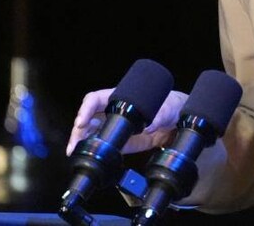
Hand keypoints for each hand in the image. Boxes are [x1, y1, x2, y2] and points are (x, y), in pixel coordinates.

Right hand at [65, 88, 188, 155]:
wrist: (178, 121)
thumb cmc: (170, 105)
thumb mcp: (166, 107)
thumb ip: (158, 115)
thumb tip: (148, 126)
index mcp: (120, 97)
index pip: (95, 99)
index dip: (86, 109)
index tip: (82, 121)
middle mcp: (113, 112)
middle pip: (87, 118)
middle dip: (78, 130)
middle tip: (74, 143)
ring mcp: (115, 127)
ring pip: (91, 132)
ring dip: (81, 142)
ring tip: (75, 152)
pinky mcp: (121, 141)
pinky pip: (105, 146)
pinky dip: (95, 151)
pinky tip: (89, 157)